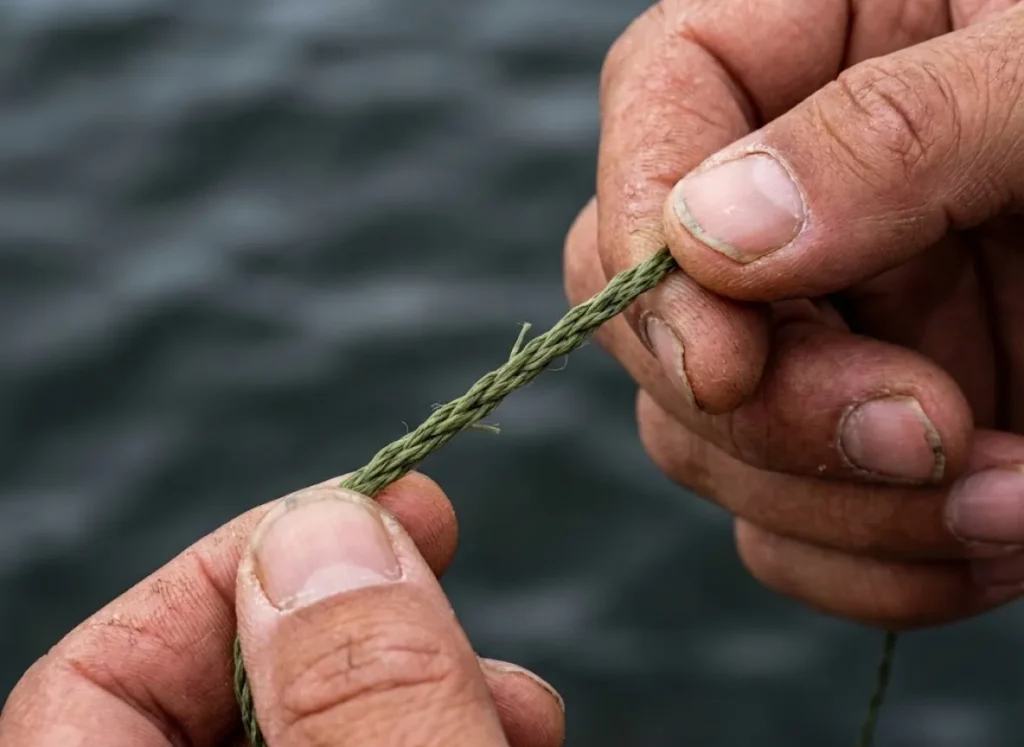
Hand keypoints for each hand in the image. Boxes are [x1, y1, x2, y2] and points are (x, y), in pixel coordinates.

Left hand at [0, 475, 564, 745]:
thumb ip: (364, 709)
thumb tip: (325, 532)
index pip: (93, 687)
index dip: (227, 575)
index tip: (374, 511)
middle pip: (210, 701)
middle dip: (353, 620)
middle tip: (452, 567)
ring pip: (309, 735)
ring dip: (415, 682)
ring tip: (520, 697)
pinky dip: (432, 735)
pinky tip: (512, 730)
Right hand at [565, 0, 1023, 628]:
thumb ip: (892, 133)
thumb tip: (709, 237)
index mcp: (816, 45)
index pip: (654, 112)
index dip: (652, 248)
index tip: (730, 367)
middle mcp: (794, 197)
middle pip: (658, 312)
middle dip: (770, 415)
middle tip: (926, 436)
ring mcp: (828, 324)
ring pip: (711, 445)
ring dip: (844, 509)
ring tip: (1017, 506)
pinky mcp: (871, 432)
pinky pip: (789, 528)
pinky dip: (880, 567)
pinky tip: (997, 544)